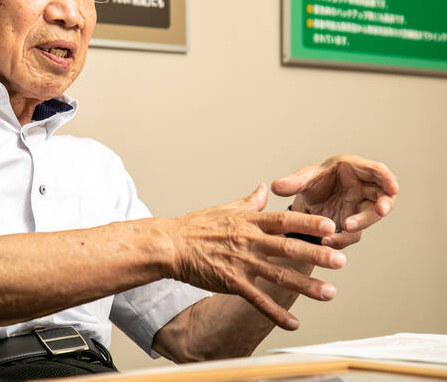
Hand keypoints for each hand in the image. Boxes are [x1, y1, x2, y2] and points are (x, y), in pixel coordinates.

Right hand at [171, 184, 345, 329]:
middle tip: (341, 260)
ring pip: (279, 275)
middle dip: (317, 255)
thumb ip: (249, 202)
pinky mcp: (231, 282)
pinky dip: (276, 313)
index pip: (284, 220)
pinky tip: (293, 322)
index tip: (330, 226)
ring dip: (306, 285)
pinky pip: (258, 299)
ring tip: (329, 292)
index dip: (309, 223)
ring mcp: (241, 263)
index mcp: (248, 222)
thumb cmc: (195, 227)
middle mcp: (248, 241)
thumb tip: (264, 189)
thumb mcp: (224, 208)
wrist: (170, 245)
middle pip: (288, 248)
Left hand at [271, 155, 398, 248]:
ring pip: (371, 216)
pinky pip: (353, 233)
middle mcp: (363, 187)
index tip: (393, 187)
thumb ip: (292, 182)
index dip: (388, 178)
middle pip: (382, 196)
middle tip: (380, 211)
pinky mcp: (354, 223)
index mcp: (354, 169)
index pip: (377, 171)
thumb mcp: (303, 180)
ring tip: (345, 227)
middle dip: (382, 205)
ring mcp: (361, 207)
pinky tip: (328, 241)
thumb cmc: (313, 182)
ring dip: (362, 222)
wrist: (308, 200)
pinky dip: (343, 237)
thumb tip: (275, 186)